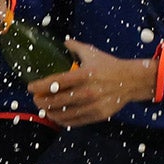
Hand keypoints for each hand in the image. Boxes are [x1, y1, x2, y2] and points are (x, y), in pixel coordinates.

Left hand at [27, 39, 156, 126]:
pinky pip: (76, 121)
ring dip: (50, 113)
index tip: (30, 87)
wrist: (133, 80)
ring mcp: (93, 105)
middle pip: (57, 101)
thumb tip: (63, 41)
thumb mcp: (92, 53)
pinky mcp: (99, 115)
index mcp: (84, 75)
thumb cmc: (109, 65)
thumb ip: (75, 47)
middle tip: (35, 100)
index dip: (39, 86)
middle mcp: (88, 91)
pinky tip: (56, 117)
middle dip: (41, 101)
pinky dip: (63, 120)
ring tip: (44, 109)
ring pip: (65, 114)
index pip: (55, 82)